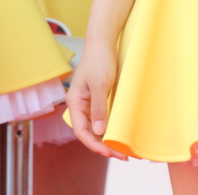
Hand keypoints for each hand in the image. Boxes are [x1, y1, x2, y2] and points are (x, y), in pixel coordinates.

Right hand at [66, 40, 118, 156]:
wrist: (103, 42)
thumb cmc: (99, 60)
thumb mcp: (100, 84)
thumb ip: (98, 108)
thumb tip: (98, 132)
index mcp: (75, 103)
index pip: (82, 132)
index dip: (95, 145)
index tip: (110, 152)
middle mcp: (79, 106)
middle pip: (88, 133)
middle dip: (103, 146)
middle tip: (122, 155)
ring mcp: (87, 103)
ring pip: (95, 128)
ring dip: (106, 139)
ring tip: (122, 149)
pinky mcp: (96, 99)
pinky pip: (100, 119)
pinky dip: (109, 128)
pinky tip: (118, 134)